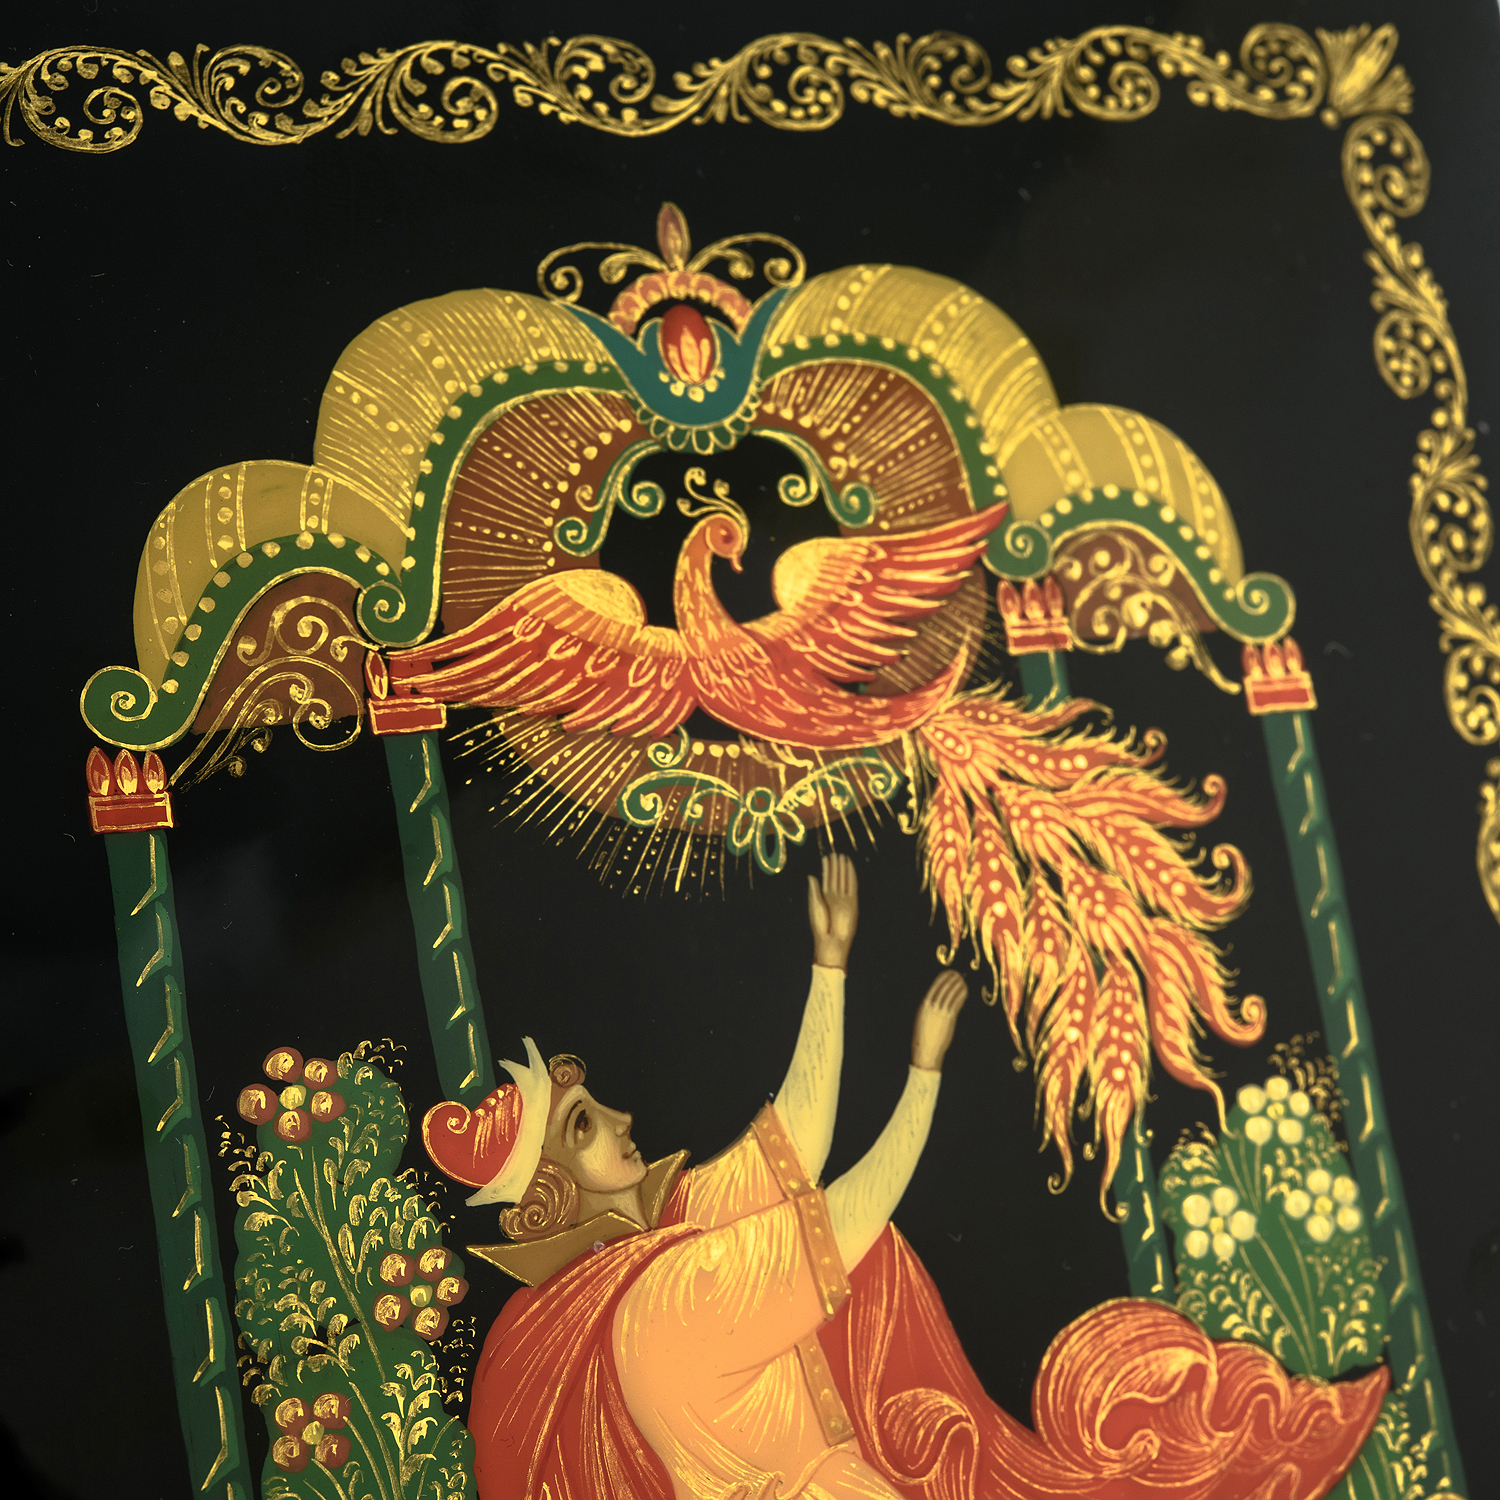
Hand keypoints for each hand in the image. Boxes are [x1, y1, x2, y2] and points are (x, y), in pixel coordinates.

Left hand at [808, 853, 858, 969]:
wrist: (831, 940)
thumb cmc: (820, 925)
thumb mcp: (815, 905)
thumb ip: (814, 889)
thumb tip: (811, 875)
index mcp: (824, 898)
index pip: (827, 879)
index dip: (827, 868)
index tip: (826, 857)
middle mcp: (835, 896)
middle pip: (836, 877)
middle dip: (835, 865)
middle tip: (835, 852)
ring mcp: (844, 898)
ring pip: (843, 879)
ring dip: (842, 867)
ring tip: (841, 855)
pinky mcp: (852, 902)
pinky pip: (852, 885)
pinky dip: (851, 875)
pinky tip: (849, 866)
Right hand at [911, 971, 966, 1071]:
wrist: (926, 1050)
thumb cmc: (924, 1035)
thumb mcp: (923, 1018)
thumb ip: (929, 1008)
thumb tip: (937, 999)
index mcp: (924, 1005)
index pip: (934, 987)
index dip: (942, 978)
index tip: (948, 973)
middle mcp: (932, 1007)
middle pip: (944, 989)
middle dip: (951, 980)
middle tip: (958, 974)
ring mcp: (940, 1013)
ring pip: (951, 995)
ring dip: (958, 986)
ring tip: (963, 981)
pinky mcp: (948, 1019)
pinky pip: (956, 1004)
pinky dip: (961, 996)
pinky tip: (965, 992)